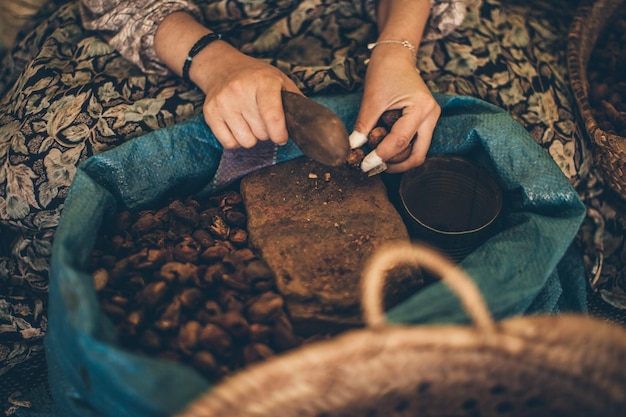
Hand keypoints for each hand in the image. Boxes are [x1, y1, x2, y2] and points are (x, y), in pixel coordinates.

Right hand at [192, 42, 301, 148]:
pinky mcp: (210, 113)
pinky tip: (238, 126)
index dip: (280, 134)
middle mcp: (240, 90)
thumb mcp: (280, 80)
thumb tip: (310, 124)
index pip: (272, 117)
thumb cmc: (256, 78)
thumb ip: (295, 101)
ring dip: (252, 137)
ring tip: (250, 122)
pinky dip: (236, 140)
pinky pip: (229, 143)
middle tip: (263, 121)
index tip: (281, 137)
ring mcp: (223, 102)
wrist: (222, 67)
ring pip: (246, 142)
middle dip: (266, 133)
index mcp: (263, 81)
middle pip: (261, 134)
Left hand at [352, 45, 439, 172]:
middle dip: (395, 165)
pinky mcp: (426, 121)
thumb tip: (353, 147)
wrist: (396, 56)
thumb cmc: (385, 71)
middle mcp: (431, 116)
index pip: (400, 141)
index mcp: (420, 108)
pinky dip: (400, 150)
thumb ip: (364, 125)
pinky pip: (416, 143)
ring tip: (376, 156)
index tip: (364, 166)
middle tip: (373, 167)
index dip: (381, 156)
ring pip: (418, 151)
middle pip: (417, 155)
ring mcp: (431, 119)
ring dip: (398, 159)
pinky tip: (383, 148)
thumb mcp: (371, 98)